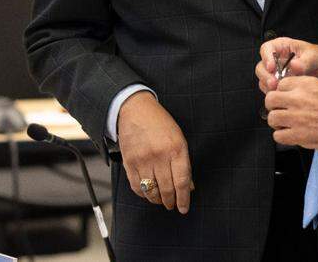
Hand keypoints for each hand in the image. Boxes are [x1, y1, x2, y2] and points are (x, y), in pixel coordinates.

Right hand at [116, 91, 193, 213]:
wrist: (135, 109)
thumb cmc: (160, 123)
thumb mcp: (178, 139)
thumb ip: (183, 163)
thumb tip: (188, 187)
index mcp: (176, 149)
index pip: (182, 181)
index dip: (184, 198)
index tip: (184, 208)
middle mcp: (159, 156)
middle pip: (167, 189)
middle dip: (171, 201)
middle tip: (172, 205)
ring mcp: (143, 160)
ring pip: (151, 191)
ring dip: (157, 200)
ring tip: (161, 200)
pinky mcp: (129, 162)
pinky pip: (136, 187)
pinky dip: (143, 194)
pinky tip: (148, 193)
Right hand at [256, 38, 317, 93]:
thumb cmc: (317, 57)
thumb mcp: (313, 56)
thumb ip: (304, 61)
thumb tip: (294, 65)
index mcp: (281, 47)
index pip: (266, 48)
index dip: (266, 58)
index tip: (271, 67)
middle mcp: (275, 59)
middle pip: (261, 66)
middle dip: (266, 75)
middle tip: (274, 83)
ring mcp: (275, 72)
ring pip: (263, 78)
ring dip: (268, 85)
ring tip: (278, 90)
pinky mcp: (277, 82)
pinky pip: (269, 88)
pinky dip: (272, 92)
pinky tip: (280, 94)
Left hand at [264, 77, 317, 151]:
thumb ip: (304, 88)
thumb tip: (291, 92)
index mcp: (305, 85)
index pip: (280, 84)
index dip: (282, 92)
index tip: (285, 98)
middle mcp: (298, 99)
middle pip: (270, 99)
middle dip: (274, 106)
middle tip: (281, 110)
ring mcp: (296, 117)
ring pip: (272, 118)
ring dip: (277, 122)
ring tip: (285, 124)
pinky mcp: (298, 135)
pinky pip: (278, 136)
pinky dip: (282, 136)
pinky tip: (291, 134)